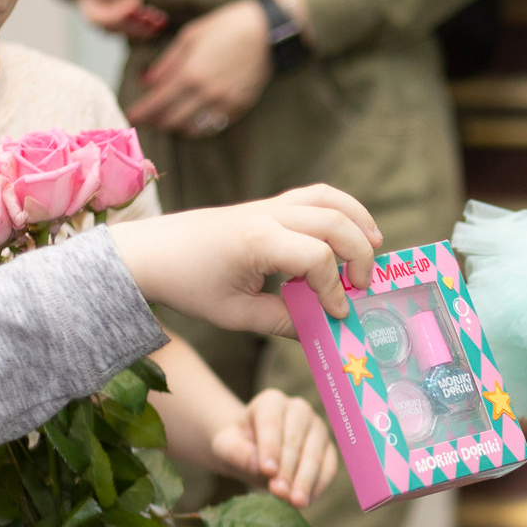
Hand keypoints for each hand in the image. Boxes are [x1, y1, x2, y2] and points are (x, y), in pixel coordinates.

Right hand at [70, 0, 167, 37]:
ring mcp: (94, 13)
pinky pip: (122, 31)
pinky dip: (141, 30)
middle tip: (147, 13)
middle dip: (124, 16)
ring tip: (159, 20)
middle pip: (99, 17)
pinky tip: (159, 22)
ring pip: (111, 29)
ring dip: (136, 28)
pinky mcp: (108, 22)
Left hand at [111, 186, 383, 336]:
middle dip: (357, 255)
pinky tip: (352, 231)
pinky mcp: (268, 204)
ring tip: (374, 249)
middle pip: (333, 222)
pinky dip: (341, 208)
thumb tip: (323, 331)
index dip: (334, 289)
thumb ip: (284, 322)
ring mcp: (269, 204)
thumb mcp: (236, 315)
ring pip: (329, 198)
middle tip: (360, 288)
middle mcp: (267, 214)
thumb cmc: (188, 284)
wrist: (152, 252)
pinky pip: (315, 195)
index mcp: (257, 241)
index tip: (336, 314)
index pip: (316, 258)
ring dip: (358, 221)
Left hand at [131, 0, 270, 136]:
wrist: (268, 33)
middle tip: (147, 119)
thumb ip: (167, 62)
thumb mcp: (190, 36)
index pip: (157, 103)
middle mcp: (206, 94)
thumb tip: (147, 82)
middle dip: (155, 122)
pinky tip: (191, 118)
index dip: (141, 112)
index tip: (131, 115)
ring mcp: (224, 104)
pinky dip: (197, 127)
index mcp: (190, 74)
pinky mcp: (239, 109)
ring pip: (192, 129)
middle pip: (171, 121)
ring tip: (167, 119)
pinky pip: (212, 127)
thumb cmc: (227, 27)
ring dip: (175, 127)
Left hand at [212, 387, 338, 507]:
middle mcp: (299, 410)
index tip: (267, 471)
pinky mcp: (328, 449)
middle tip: (279, 492)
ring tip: (295, 502)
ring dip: (305, 480)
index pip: (272, 423)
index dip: (271, 447)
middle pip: (295, 440)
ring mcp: (317, 428)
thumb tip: (256, 465)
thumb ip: (236, 452)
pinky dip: (318, 486)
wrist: (254, 454)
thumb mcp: (225, 447)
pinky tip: (307, 501)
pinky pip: (328, 468)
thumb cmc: (238, 447)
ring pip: (315, 455)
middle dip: (287, 469)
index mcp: (271, 402)